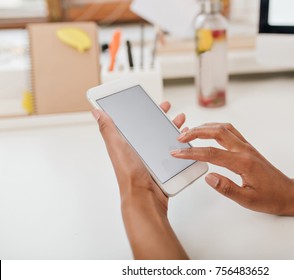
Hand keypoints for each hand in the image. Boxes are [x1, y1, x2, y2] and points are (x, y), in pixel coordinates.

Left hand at [93, 101, 188, 258]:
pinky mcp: (163, 166)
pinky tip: (185, 140)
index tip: (147, 101)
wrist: (145, 197)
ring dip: (172, 127)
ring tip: (180, 121)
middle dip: (159, 116)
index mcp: (126, 144)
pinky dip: (180, 144)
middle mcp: (139, 150)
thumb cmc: (129, 174)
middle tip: (166, 107)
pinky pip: (173, 151)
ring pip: (163, 138)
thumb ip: (108, 129)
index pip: (133, 121)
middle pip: (150, 128)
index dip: (140, 110)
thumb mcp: (117, 147)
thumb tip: (97, 112)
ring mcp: (152, 158)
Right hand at [171, 123, 293, 214]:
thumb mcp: (248, 200)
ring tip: (190, 132)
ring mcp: (247, 147)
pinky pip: (230, 131)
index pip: (212, 153)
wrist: (288, 193)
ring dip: (205, 127)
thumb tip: (209, 177)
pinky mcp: (248, 147)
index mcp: (243, 163)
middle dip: (196, 132)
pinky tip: (208, 133)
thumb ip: (227, 188)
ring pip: (224, 128)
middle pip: (217, 132)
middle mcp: (245, 150)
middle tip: (180, 137)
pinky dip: (215, 128)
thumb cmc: (271, 197)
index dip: (192, 152)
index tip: (178, 152)